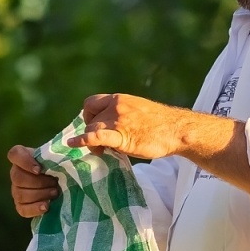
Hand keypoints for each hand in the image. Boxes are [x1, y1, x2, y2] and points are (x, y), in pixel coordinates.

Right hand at [8, 145, 58, 217]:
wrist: (62, 185)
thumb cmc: (60, 167)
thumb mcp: (59, 158)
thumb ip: (57, 153)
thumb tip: (68, 146)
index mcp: (22, 158)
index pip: (14, 154)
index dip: (25, 162)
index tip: (39, 169)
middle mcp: (16, 173)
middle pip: (17, 177)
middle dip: (38, 182)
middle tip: (54, 182)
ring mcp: (16, 191)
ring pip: (20, 194)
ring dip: (40, 194)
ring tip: (55, 192)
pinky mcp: (21, 206)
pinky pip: (22, 209)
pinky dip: (35, 208)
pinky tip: (47, 206)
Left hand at [69, 93, 186, 158]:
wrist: (176, 130)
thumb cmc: (160, 124)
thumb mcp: (138, 111)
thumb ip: (122, 115)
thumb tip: (110, 130)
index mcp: (119, 99)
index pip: (91, 103)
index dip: (88, 115)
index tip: (93, 126)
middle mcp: (116, 106)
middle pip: (89, 118)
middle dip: (91, 131)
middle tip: (100, 144)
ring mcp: (118, 120)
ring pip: (91, 128)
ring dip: (91, 142)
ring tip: (101, 151)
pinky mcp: (121, 135)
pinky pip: (95, 136)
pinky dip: (82, 140)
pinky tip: (73, 143)